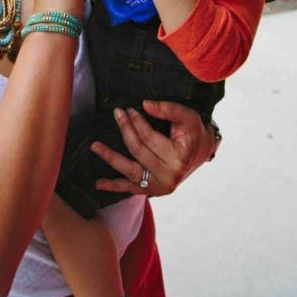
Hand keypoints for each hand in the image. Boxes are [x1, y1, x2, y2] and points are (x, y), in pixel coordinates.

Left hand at [90, 101, 215, 196]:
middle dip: (125, 129)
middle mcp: (169, 176)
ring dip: (110, 158)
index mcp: (178, 157)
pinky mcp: (152, 191)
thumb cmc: (193, 132)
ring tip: (95, 146)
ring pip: (130, 170)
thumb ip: (168, 109)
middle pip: (138, 150)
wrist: (201, 151)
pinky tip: (98, 183)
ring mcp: (160, 186)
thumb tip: (145, 105)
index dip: (136, 121)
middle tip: (117, 113)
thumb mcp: (187, 116)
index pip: (149, 137)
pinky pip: (130, 189)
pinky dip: (114, 186)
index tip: (128, 109)